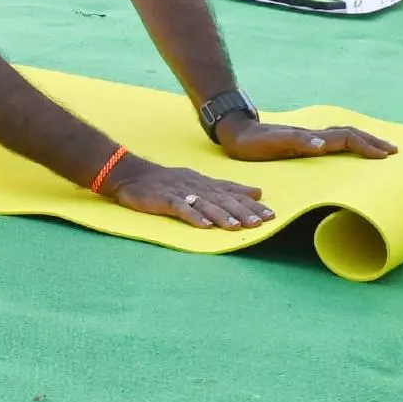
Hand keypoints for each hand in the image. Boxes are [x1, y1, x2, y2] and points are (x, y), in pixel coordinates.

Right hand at [101, 158, 271, 228]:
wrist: (131, 174)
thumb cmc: (167, 180)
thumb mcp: (199, 180)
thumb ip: (227, 187)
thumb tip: (257, 192)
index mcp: (205, 183)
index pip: (232, 193)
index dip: (251, 204)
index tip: (270, 215)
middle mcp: (197, 186)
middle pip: (222, 199)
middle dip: (242, 211)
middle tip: (259, 223)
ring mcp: (180, 192)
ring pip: (205, 204)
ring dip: (221, 216)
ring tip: (236, 228)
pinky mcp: (165, 199)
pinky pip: (180, 208)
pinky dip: (193, 216)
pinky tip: (204, 226)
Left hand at [211, 113, 396, 162]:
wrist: (236, 132)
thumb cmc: (253, 142)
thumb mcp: (273, 143)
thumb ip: (297, 142)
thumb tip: (323, 145)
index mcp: (311, 136)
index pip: (346, 138)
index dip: (366, 146)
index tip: (385, 156)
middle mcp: (313, 135)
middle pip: (349, 134)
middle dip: (372, 141)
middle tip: (394, 151)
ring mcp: (309, 137)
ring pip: (343, 136)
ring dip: (363, 141)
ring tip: (380, 149)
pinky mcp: (303, 142)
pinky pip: (334, 141)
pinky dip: (349, 144)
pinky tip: (350, 149)